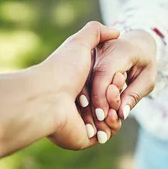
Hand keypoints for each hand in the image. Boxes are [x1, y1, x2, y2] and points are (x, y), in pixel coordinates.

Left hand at [45, 22, 122, 149]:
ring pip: (111, 119)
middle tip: (116, 91)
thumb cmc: (63, 69)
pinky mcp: (85, 137)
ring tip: (112, 105)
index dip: (115, 80)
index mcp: (77, 85)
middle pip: (109, 102)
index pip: (105, 84)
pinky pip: (107, 134)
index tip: (119, 75)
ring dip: (116, 111)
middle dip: (117, 97)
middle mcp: (78, 104)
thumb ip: (96, 32)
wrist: (47, 97)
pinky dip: (112, 126)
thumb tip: (116, 31)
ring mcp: (82, 122)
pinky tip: (109, 116)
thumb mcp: (79, 43)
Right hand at [89, 30, 156, 122]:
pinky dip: (85, 98)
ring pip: (83, 80)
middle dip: (95, 102)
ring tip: (95, 122)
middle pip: (91, 78)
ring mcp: (91, 53)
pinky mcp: (84, 60)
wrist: (136, 44)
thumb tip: (121, 115)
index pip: (104, 73)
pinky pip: (82, 80)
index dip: (102, 96)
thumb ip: (134, 95)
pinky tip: (89, 114)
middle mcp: (102, 48)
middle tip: (101, 122)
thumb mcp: (147, 80)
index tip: (103, 116)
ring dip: (88, 103)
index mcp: (120, 49)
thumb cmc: (144, 64)